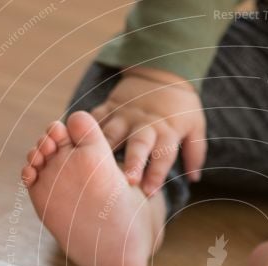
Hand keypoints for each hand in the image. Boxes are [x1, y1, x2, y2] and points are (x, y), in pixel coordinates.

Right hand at [90, 67, 206, 195]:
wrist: (162, 72)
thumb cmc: (180, 107)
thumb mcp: (196, 126)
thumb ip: (195, 152)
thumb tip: (194, 179)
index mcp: (167, 130)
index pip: (164, 155)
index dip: (157, 174)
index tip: (150, 192)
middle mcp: (145, 123)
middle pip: (139, 144)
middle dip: (133, 163)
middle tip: (127, 181)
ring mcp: (125, 114)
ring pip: (111, 133)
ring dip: (102, 151)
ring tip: (92, 167)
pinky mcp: (108, 106)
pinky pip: (94, 118)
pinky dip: (82, 130)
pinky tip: (71, 145)